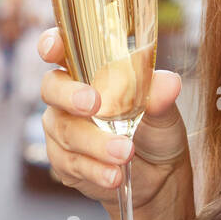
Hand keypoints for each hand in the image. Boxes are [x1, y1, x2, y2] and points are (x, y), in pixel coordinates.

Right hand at [37, 27, 192, 219]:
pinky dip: (95, 169)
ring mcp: (62, 129)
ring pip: (66, 131)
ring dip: (96, 143)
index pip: (60, 48)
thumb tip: (169, 83)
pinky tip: (114, 174)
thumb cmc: (156, 129)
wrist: (159, 176)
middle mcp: (68, 96)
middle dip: (71, 96)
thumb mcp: (164, 111)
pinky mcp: (65, 162)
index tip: (54, 49)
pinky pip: (72, 164)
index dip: (51, 43)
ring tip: (126, 153)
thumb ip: (160, 95)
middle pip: (52, 88)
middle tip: (94, 105)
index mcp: (88, 70)